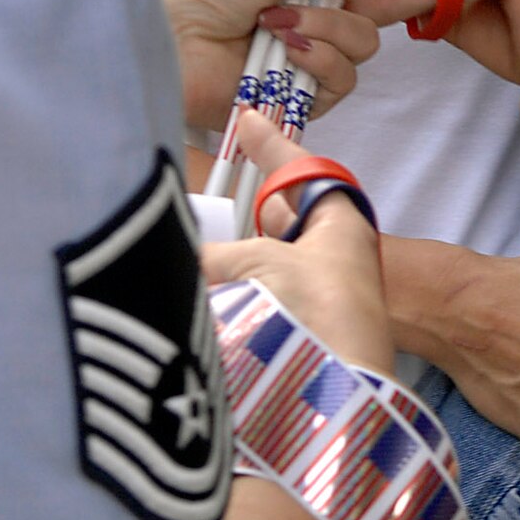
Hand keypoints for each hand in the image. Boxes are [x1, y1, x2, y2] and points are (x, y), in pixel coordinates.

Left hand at [160, 0, 399, 129]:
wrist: (173, 36)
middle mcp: (311, 23)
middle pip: (371, 18)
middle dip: (343, 5)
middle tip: (299, 1)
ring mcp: (306, 63)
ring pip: (361, 49)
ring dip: (324, 30)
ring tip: (276, 26)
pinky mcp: (299, 101)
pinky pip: (341, 82)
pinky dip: (318, 60)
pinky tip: (284, 52)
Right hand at [200, 110, 390, 373]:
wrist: (341, 399)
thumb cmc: (318, 313)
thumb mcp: (259, 265)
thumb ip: (214, 255)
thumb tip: (178, 256)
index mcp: (338, 223)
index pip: (302, 168)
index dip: (271, 143)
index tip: (248, 119)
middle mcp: (332, 255)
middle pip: (281, 217)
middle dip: (246, 208)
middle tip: (207, 198)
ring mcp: (320, 297)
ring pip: (267, 260)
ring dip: (233, 257)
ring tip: (192, 250)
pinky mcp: (305, 334)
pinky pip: (261, 299)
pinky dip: (234, 293)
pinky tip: (203, 295)